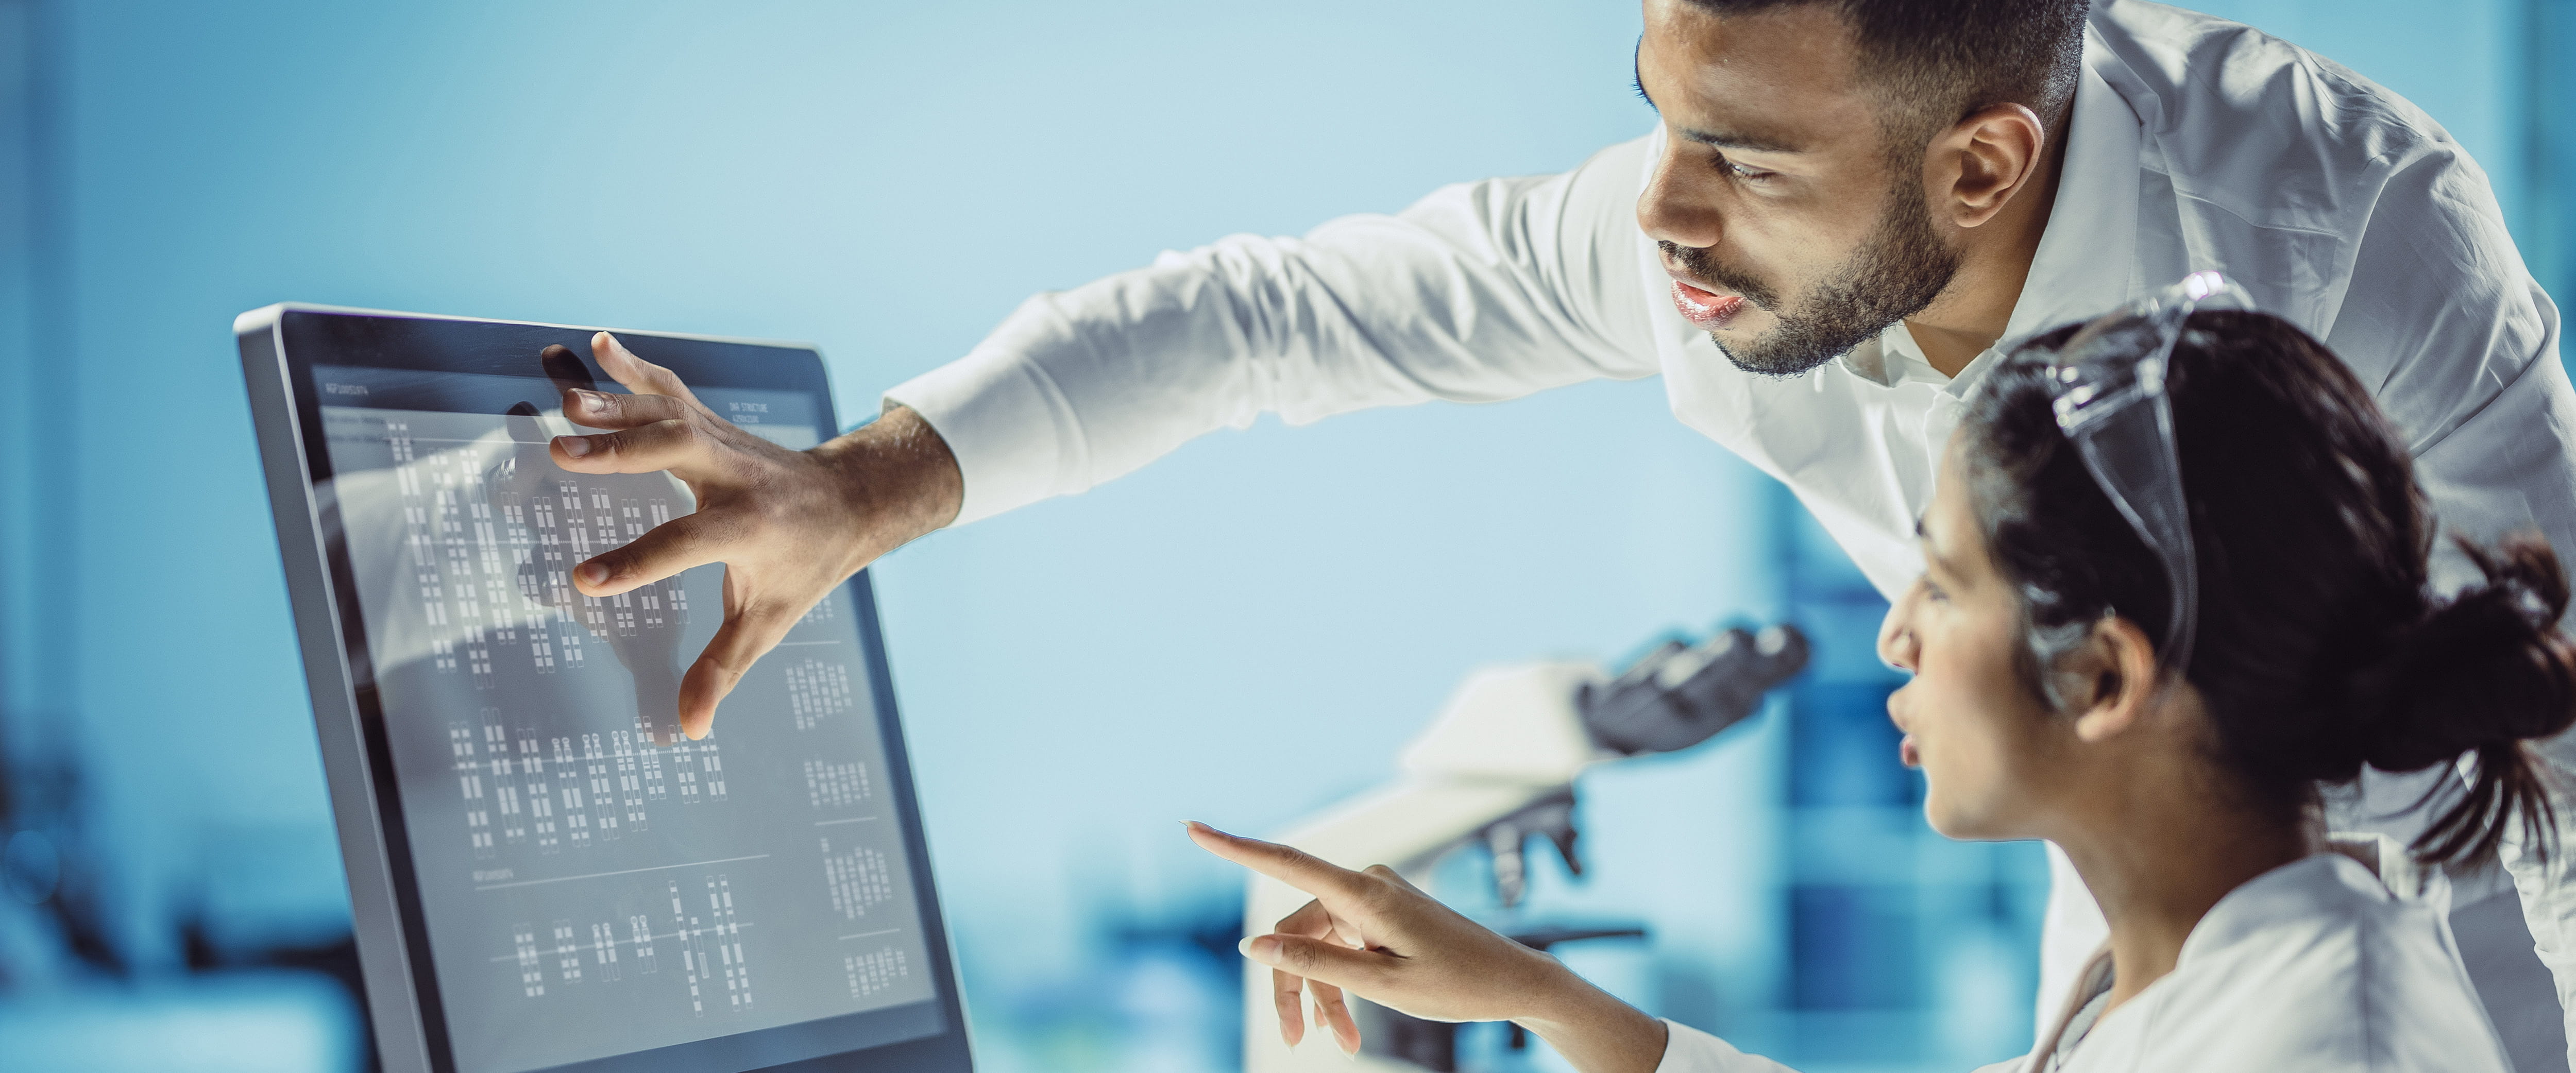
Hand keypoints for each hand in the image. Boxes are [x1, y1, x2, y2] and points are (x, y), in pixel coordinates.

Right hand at [548, 331, 962, 738]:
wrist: (847, 500)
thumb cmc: (804, 566)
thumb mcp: (769, 621)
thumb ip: (722, 670)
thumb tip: (687, 731)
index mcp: (748, 527)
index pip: (686, 545)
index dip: (637, 564)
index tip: (585, 580)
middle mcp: (736, 474)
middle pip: (677, 453)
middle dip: (622, 451)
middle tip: (561, 453)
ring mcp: (721, 440)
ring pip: (669, 413)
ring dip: (618, 403)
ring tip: (567, 399)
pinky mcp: (709, 421)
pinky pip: (672, 388)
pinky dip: (637, 367)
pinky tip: (601, 343)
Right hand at [1184, 822, 1667, 1072]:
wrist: (1513, 982)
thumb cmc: (1456, 983)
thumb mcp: (1382, 983)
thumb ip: (1317, 963)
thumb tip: (1255, 946)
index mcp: (1364, 893)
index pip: (1285, 862)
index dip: (1234, 847)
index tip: (1193, 828)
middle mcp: (1364, 886)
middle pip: (1296, 931)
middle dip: (1292, 985)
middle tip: (1295, 1041)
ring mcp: (1373, 900)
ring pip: (1317, 945)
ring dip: (1319, 994)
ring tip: (1334, 1043)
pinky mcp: (1381, 916)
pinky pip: (1341, 946)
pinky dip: (1339, 984)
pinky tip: (1345, 1029)